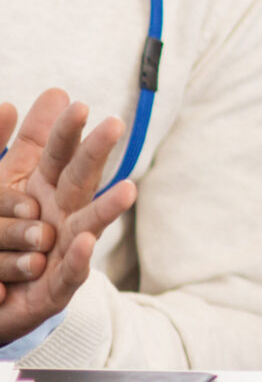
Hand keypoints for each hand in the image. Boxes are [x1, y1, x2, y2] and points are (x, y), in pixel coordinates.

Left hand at [0, 91, 137, 344]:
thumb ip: (15, 141)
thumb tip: (52, 93)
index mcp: (45, 186)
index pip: (57, 151)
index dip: (65, 130)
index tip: (73, 103)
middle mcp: (62, 212)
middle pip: (80, 178)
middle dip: (96, 152)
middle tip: (112, 124)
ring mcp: (64, 249)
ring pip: (89, 223)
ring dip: (108, 208)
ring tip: (127, 190)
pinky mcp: (57, 288)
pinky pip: (70, 273)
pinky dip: (77, 259)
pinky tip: (82, 243)